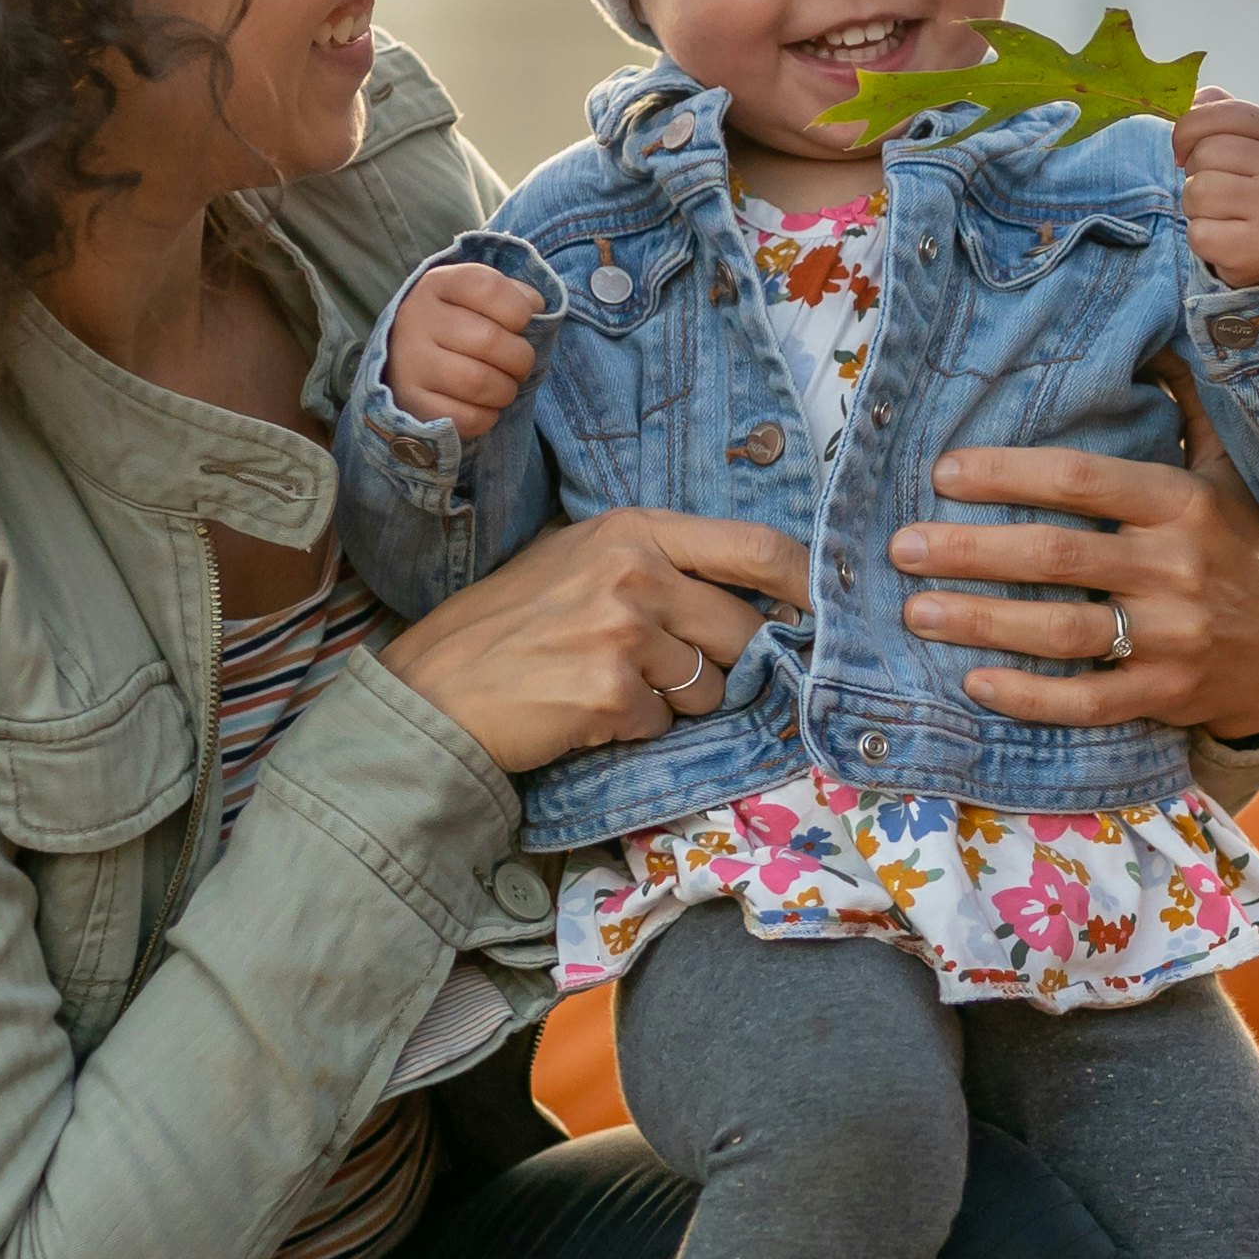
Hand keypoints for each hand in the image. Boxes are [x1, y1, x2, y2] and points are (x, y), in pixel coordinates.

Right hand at [375, 509, 798, 774]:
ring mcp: (623, 631)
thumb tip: (754, 597)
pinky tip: (583, 711)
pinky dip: (632, 729)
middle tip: (661, 669)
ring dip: (672, 702)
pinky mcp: (611, 692)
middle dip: (720, 663)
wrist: (434, 689)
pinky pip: (663, 724)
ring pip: (709, 686)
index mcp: (632, 529)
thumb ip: (659, 565)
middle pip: (742, 629)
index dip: (803, 582)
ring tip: (606, 685)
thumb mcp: (580, 562)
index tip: (824, 608)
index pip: (754, 546)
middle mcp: (633, 570)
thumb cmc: (508, 626)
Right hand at [384, 264, 545, 434]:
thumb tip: (536, 308)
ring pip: (478, 382)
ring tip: (504, 386)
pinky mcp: (411, 402)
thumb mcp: (479, 298)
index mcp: (438, 284)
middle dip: (520, 358)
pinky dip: (487, 417)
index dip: (519, 309)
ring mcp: (409, 361)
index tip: (521, 323)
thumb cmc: (459, 323)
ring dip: (506, 390)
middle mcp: (416, 318)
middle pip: (489, 340)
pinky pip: (466, 417)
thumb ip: (513, 295)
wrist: (406, 355)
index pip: (488, 288)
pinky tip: (484, 406)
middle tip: (519, 365)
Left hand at [900, 360, 1258, 734]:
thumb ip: (1191, 405)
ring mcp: (1172, 638)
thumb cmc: (1237, 546)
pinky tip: (974, 684)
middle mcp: (1177, 568)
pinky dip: (1029, 696)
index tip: (944, 472)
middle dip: (971, 550)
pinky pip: (1088, 702)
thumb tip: (1159, 332)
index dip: (1008, 473)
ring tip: (916, 610)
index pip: (1082, 479)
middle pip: (1056, 556)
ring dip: (982, 622)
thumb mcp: (1227, 471)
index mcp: (1182, 504)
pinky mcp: (1165, 694)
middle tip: (902, 546)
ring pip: (1062, 632)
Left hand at [1174, 87, 1258, 292]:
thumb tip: (1192, 101)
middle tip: (1215, 190)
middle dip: (1194, 173)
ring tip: (1219, 213)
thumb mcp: (1254, 145)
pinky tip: (1224, 239)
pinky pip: (1199, 233)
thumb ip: (1223, 115)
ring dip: (1194, 207)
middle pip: (1205, 154)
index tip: (1182, 149)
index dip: (1189, 127)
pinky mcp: (1258, 249)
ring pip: (1197, 192)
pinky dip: (1200, 238)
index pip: (1225, 112)